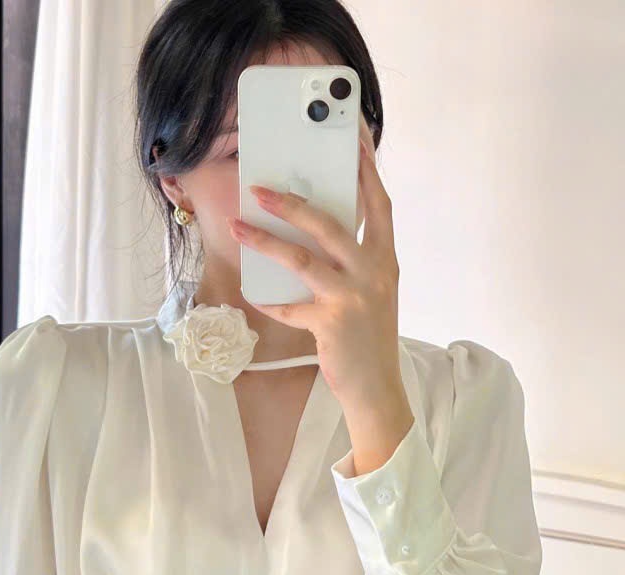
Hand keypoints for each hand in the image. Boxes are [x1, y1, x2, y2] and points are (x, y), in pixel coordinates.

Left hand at [226, 137, 413, 441]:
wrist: (377, 387)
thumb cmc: (369, 335)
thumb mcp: (372, 290)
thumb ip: (353, 260)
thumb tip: (313, 226)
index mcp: (385, 259)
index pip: (378, 203)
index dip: (366, 168)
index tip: (353, 135)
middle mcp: (374, 272)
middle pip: (332, 224)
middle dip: (295, 202)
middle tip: (262, 187)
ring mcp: (354, 298)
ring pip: (304, 259)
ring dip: (267, 240)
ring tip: (239, 225)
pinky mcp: (331, 324)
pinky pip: (290, 307)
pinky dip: (269, 302)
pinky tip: (252, 295)